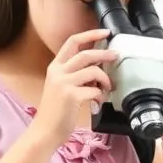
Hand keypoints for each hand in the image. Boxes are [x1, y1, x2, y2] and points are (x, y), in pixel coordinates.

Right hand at [34, 28, 116, 145]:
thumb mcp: (64, 86)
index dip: (90, 34)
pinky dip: (101, 95)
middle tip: (116, 55)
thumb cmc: (59, 110)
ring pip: (94, 71)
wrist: (46, 130)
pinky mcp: (71, 96)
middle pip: (86, 54)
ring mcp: (63, 83)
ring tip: (107, 88)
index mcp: (55, 67)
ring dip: (105, 79)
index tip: (106, 32)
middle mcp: (58, 72)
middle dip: (105, 54)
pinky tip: (98, 101)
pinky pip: (95, 90)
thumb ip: (78, 74)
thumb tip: (101, 64)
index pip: (72, 42)